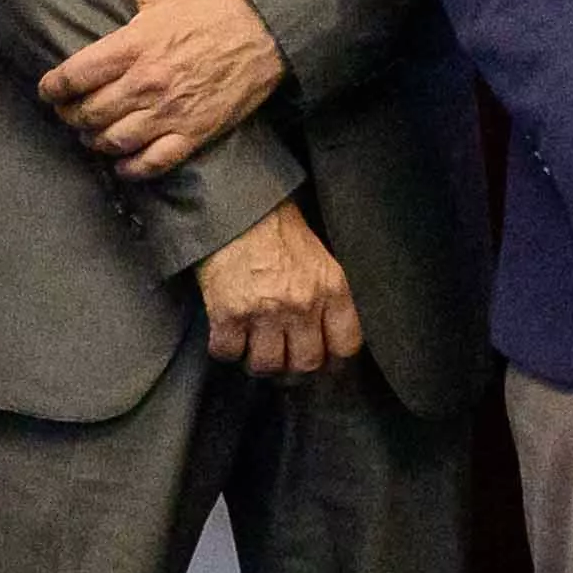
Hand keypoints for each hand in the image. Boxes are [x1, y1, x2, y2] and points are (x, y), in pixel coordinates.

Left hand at [41, 0, 286, 175]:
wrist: (265, 34)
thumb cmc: (211, 12)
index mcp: (132, 45)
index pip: (74, 75)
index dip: (52, 88)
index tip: (47, 91)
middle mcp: (145, 82)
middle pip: (88, 113)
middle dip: (71, 117)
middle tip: (70, 114)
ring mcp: (168, 111)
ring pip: (113, 141)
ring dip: (95, 142)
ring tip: (93, 135)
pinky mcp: (192, 133)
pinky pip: (150, 163)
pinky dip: (130, 168)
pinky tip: (122, 163)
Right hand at [192, 197, 361, 378]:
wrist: (235, 204)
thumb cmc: (278, 227)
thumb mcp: (320, 257)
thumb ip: (326, 294)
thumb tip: (324, 333)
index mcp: (331, 288)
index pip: (346, 346)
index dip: (334, 361)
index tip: (323, 362)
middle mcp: (302, 305)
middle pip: (306, 365)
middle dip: (293, 368)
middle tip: (282, 360)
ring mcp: (265, 312)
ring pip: (267, 366)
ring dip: (258, 363)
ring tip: (252, 350)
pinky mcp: (228, 314)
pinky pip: (228, 352)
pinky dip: (226, 350)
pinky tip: (227, 336)